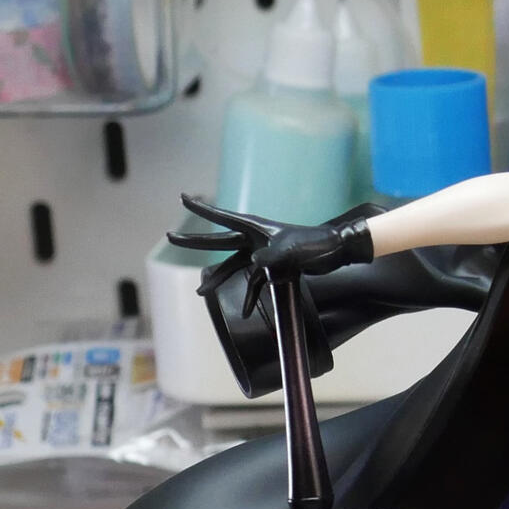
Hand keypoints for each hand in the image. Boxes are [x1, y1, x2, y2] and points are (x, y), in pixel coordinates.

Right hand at [169, 197, 373, 313]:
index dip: (201, 209)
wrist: (337, 251)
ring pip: (235, 268)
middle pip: (220, 242)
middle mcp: (256, 239)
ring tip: (200, 293)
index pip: (222, 217)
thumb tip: (256, 265)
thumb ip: (272, 257)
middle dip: (196, 243)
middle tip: (170, 237)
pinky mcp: (274, 269)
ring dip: (220, 280)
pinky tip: (245, 312)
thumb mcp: (292, 251)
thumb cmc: (316, 244)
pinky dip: (251, 297)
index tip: (182, 197)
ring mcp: (264, 254)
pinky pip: (257, 284)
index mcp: (256, 227)